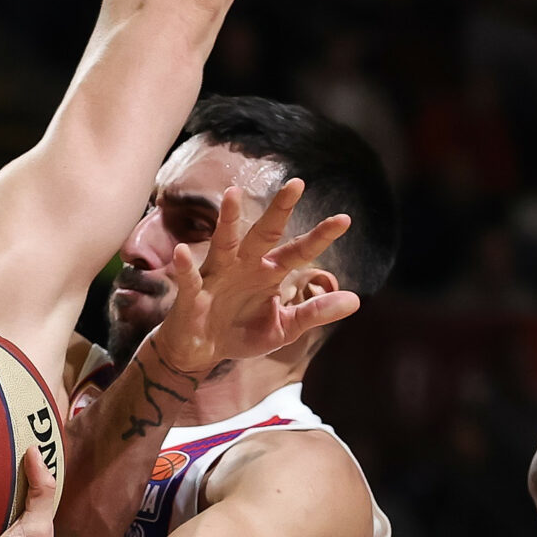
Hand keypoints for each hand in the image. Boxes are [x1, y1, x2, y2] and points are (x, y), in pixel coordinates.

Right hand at [154, 178, 359, 375]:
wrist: (200, 352)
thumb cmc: (242, 333)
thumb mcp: (284, 328)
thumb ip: (314, 312)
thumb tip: (356, 300)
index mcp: (269, 273)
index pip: (299, 251)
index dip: (320, 237)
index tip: (344, 219)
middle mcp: (245, 266)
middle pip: (264, 233)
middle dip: (279, 210)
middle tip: (297, 184)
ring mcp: (218, 276)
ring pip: (224, 242)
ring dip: (227, 220)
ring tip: (232, 193)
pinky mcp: (192, 294)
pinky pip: (189, 278)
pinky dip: (184, 266)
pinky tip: (180, 252)